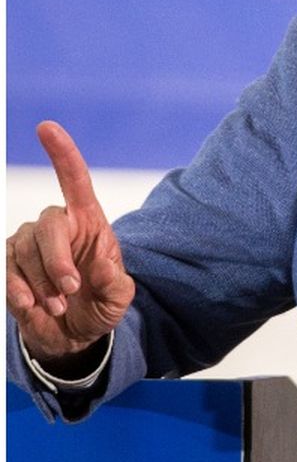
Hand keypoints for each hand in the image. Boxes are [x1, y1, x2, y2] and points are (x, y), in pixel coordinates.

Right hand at [6, 121, 136, 368]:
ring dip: (42, 284)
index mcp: (89, 221)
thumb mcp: (119, 297)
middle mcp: (57, 225)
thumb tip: (102, 263)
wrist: (73, 334)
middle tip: (71, 290)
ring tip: (59, 307)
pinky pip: (6, 269)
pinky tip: (33, 307)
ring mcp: (28, 243)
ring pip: (25, 250)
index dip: (62, 153)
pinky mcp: (9, 264)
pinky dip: (19, 290)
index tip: (46, 127)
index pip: (74, 180)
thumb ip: (116, 281)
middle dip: (56, 260)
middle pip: (47, 225)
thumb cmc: (100, 304)